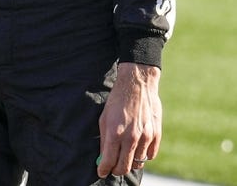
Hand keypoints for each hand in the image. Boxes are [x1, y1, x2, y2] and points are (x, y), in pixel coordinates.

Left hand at [97, 63, 162, 177]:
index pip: (109, 161)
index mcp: (115, 133)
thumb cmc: (117, 102)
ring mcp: (146, 137)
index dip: (104, 170)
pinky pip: (150, 155)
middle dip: (117, 170)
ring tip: (125, 157)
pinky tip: (137, 150)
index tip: (101, 172)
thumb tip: (103, 158)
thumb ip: (105, 140)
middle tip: (112, 168)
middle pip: (125, 166)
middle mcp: (131, 138)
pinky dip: (144, 156)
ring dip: (130, 163)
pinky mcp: (156, 135)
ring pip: (138, 163)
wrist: (137, 85)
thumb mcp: (104, 119)